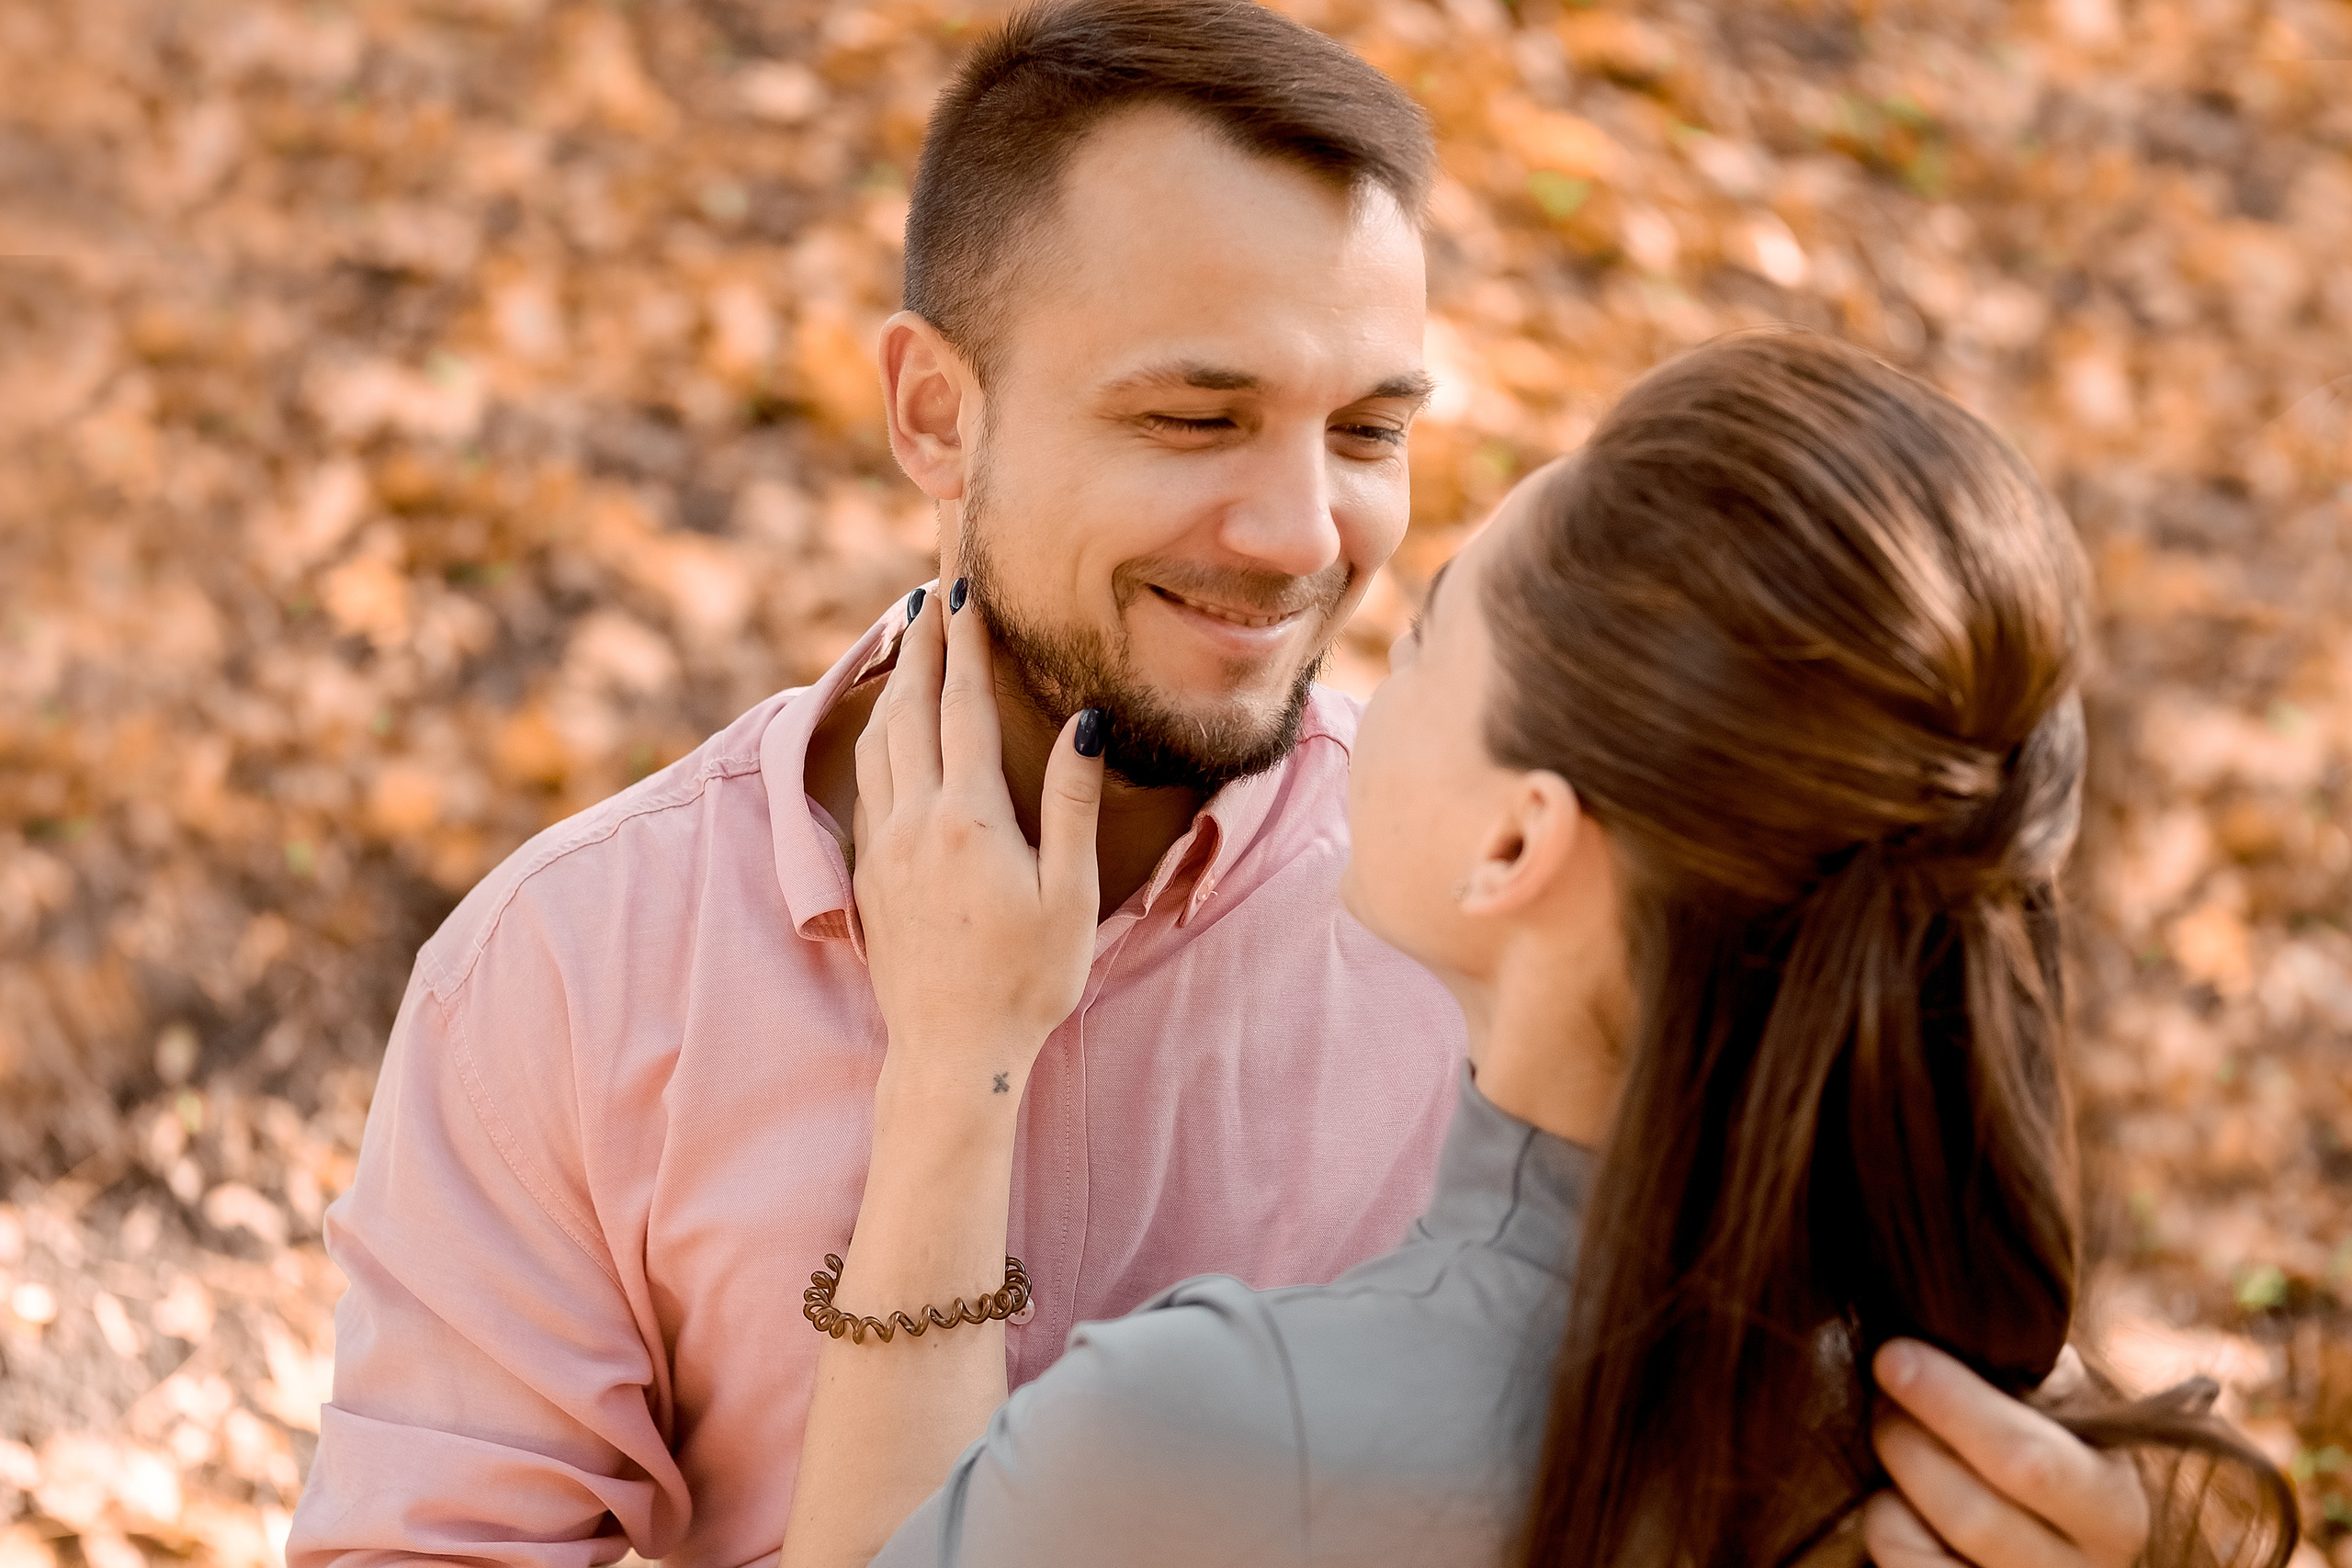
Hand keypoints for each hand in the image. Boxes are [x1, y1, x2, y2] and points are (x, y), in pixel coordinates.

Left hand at [851, 583, 1105, 1102]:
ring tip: (904, 642)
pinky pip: (866, 781)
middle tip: (928, 595)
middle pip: (908, 709)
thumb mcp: (1070, 895)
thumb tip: (1084, 725)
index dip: (964, 645)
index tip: (965, 592)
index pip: (962, 707)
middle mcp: (914, 822)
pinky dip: (877, 734)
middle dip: (919, 645)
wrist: (952, 1054)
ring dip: (893, 684)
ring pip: (878, 741)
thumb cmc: (1027, 980)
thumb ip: (1072, 805)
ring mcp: (884, 847)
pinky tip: (888, 728)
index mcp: (968, 820)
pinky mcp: (869, 874)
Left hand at [1867, 1339, 2148, 1567]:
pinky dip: (1884, 1526)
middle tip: (1883, 1396)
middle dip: (1909, 1441)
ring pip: (1920, 1545)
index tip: (1895, 1354)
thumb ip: (2033, 1375)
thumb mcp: (2053, 1410)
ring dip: (1890, 1482)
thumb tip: (1977, 1320)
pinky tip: (1899, 1502)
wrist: (2037, 1528)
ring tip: (1892, 1440)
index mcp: (2113, 1507)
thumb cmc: (2033, 1444)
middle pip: (1972, 1512)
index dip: (1954, 1405)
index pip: (2030, 1461)